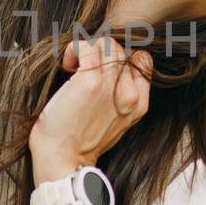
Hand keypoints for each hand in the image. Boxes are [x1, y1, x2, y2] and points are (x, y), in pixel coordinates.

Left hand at [29, 37, 151, 176]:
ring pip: (105, 44)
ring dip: (87, 51)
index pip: (142, 59)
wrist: (63, 160)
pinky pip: (87, 46)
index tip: (103, 65)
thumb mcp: (116, 121)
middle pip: (121, 49)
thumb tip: (112, 64)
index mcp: (139, 103)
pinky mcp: (90, 81)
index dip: (122, 55)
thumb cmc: (81, 140)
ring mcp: (111, 85)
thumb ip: (121, 96)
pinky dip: (74, 50)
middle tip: (83, 68)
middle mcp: (129, 93)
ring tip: (74, 67)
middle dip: (100, 53)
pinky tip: (68, 64)